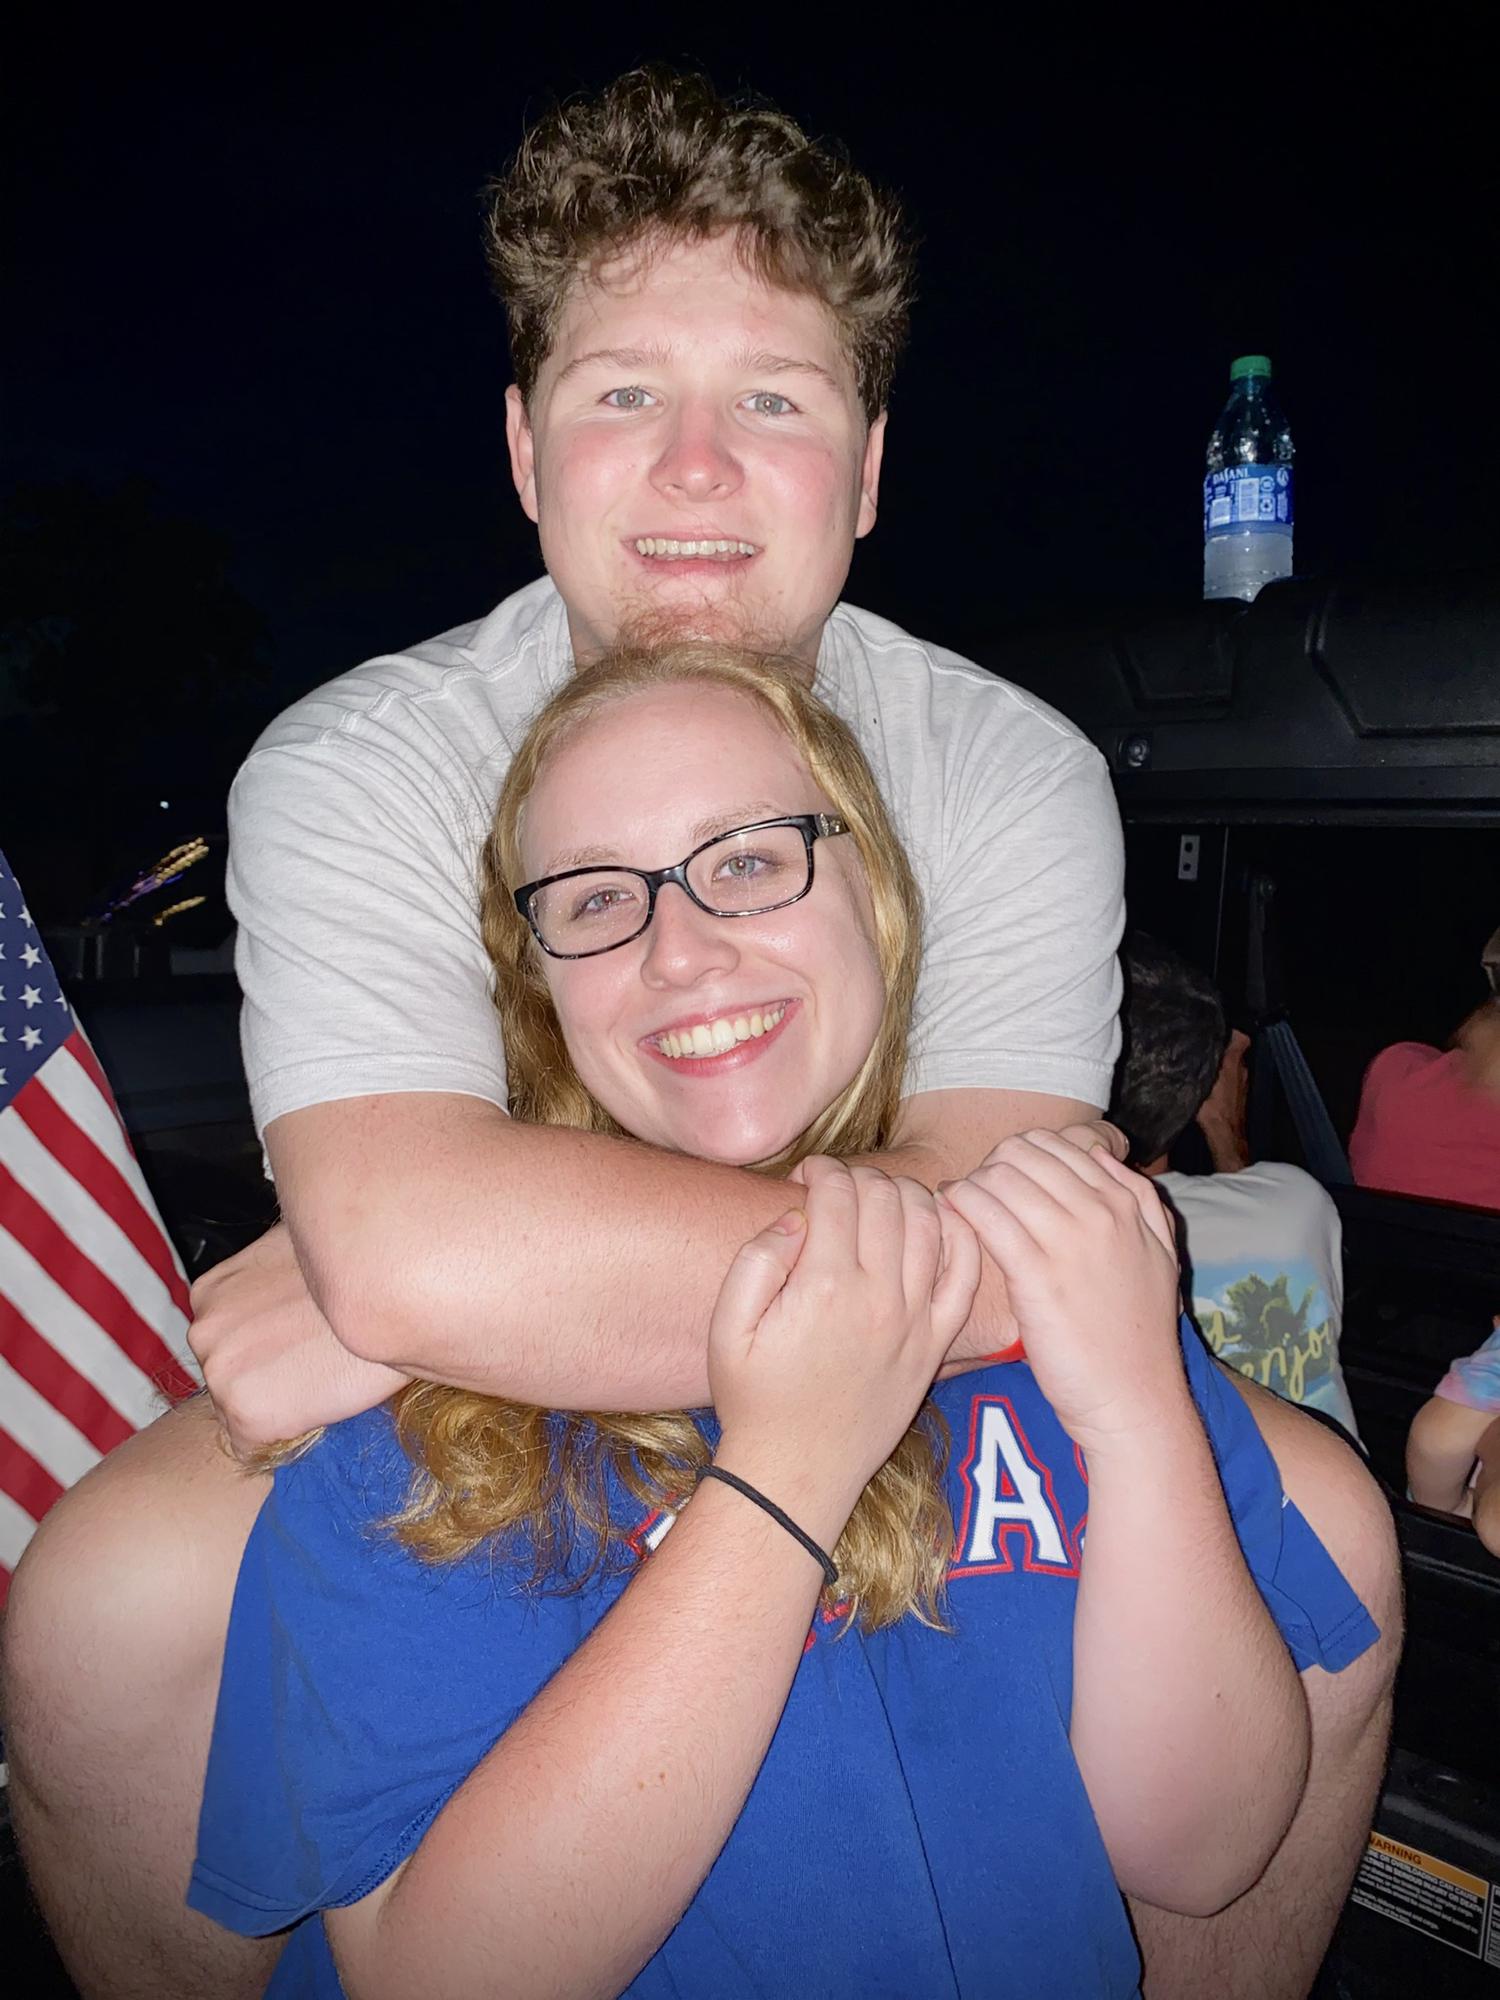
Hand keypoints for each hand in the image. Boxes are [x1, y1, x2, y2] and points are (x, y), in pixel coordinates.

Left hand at [189, 1223, 408, 1456]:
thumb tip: (283, 1289)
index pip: (225, 1341)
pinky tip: (320, 1405)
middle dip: (265, 1377)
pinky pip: (255, 1446)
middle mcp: (204, 1331)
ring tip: (323, 1382)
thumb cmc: (358, 1266)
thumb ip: (272, 1276)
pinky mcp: (246, 1415)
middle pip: (227, 1376)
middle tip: (315, 1363)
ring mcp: (220, 1374)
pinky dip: (284, 1437)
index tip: (299, 1344)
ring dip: (274, 1408)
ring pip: (237, 1413)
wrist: (391, 1292)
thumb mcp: (297, 1253)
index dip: (266, 1348)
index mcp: (211, 1292)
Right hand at [708, 1158, 978, 1542]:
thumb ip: (757, 1260)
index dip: (819, 1171)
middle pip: (886, 1198)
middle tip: (838, 1189)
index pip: (838, 1194)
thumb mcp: (728, 1327)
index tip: (805, 1177)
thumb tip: (796, 1216)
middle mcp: (879, 1297)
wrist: (797, 1470)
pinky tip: (940, 1218)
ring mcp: (915, 1320)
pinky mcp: (936, 1343)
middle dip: (859, 1176)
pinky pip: (966, 1273)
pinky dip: (961, 1233)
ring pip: (930, 1223)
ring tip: (879, 1199)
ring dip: (906, 1194)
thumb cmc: (755, 1398)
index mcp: (825, 1286)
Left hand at [939, 1131, 1186, 1454]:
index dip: (1016, 1155)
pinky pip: (986, 1216)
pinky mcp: (1036, 1276)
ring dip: (969, 1185)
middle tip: (975, 1194)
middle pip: (1021, 1153)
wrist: (1134, 1397)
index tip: (1000, 1180)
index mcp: (1123, 1203)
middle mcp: (1098, 1213)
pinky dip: (959, 1206)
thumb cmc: (1138, 1333)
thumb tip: (1102, 1156)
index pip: (1054, 1144)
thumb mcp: (1161, 1256)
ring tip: (957, 1206)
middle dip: (989, 1166)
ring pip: (999, 1178)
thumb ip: (1140, 1199)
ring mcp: (1068, 1242)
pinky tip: (950, 1218)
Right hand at [1195, 1029, 1251, 1170]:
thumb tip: (1195, 1043)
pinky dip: (1222, 1079)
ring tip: (1202, 1065)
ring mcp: (1242, 1084)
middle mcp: (1242, 1071)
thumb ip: (1201, 1061)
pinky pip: (1231, 1080)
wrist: (1225, 1133)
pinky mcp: (1239, 1096)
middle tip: (1202, 1049)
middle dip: (1221, 1049)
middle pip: (1235, 1052)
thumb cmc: (1214, 1109)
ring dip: (1221, 1065)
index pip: (1240, 1038)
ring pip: (1233, 1066)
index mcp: (1235, 1063)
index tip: (1215, 1031)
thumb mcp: (1202, 1080)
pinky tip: (1208, 1085)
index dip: (1229, 1032)